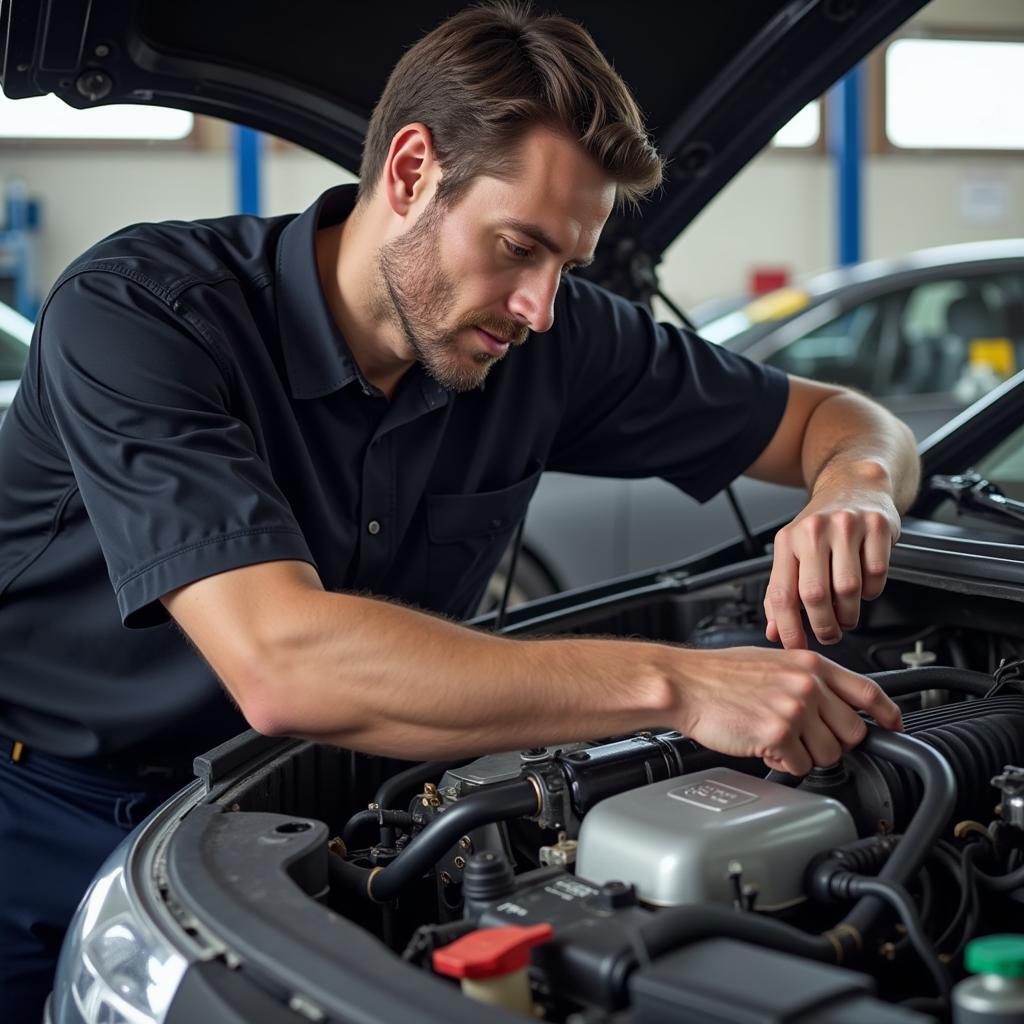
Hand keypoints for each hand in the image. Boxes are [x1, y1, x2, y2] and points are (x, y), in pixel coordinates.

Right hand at [677, 646, 901, 775]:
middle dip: (833, 744)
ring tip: (777, 740)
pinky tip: (762, 746)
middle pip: (853, 733)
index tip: (894, 725)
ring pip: (829, 756)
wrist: (684, 683)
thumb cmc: (717, 675)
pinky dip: (782, 764)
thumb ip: (805, 679)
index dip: (888, 713)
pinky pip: (799, 767)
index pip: (868, 690)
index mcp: (809, 664)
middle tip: (805, 740)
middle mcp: (807, 684)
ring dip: (805, 756)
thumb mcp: (771, 662)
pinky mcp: (778, 734)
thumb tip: (830, 704)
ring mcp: (794, 709)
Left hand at [764, 484, 900, 648]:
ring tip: (846, 613)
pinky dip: (873, 591)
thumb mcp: (793, 552)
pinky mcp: (877, 526)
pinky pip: (877, 574)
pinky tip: (865, 586)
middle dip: (823, 626)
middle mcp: (813, 531)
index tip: (796, 646)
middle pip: (815, 595)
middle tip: (829, 634)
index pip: (781, 594)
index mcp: (787, 540)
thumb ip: (781, 592)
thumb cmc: (821, 528)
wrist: (854, 486)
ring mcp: (846, 526)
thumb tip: (774, 632)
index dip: (788, 627)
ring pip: (848, 589)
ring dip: (850, 613)